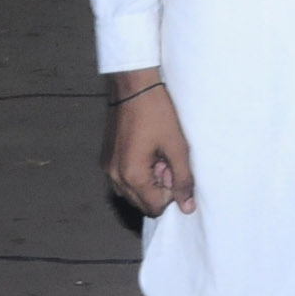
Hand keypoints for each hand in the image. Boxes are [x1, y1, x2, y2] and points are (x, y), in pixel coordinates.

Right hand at [101, 75, 194, 215]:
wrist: (134, 87)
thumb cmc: (157, 113)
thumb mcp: (177, 146)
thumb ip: (183, 179)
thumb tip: (187, 207)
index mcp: (131, 175)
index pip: (154, 207)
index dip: (171, 193)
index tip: (175, 169)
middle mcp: (114, 176)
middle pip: (141, 202)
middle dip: (158, 188)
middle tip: (167, 161)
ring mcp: (107, 167)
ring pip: (131, 191)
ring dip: (148, 181)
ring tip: (158, 155)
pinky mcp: (107, 158)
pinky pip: (123, 178)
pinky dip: (137, 172)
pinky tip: (148, 151)